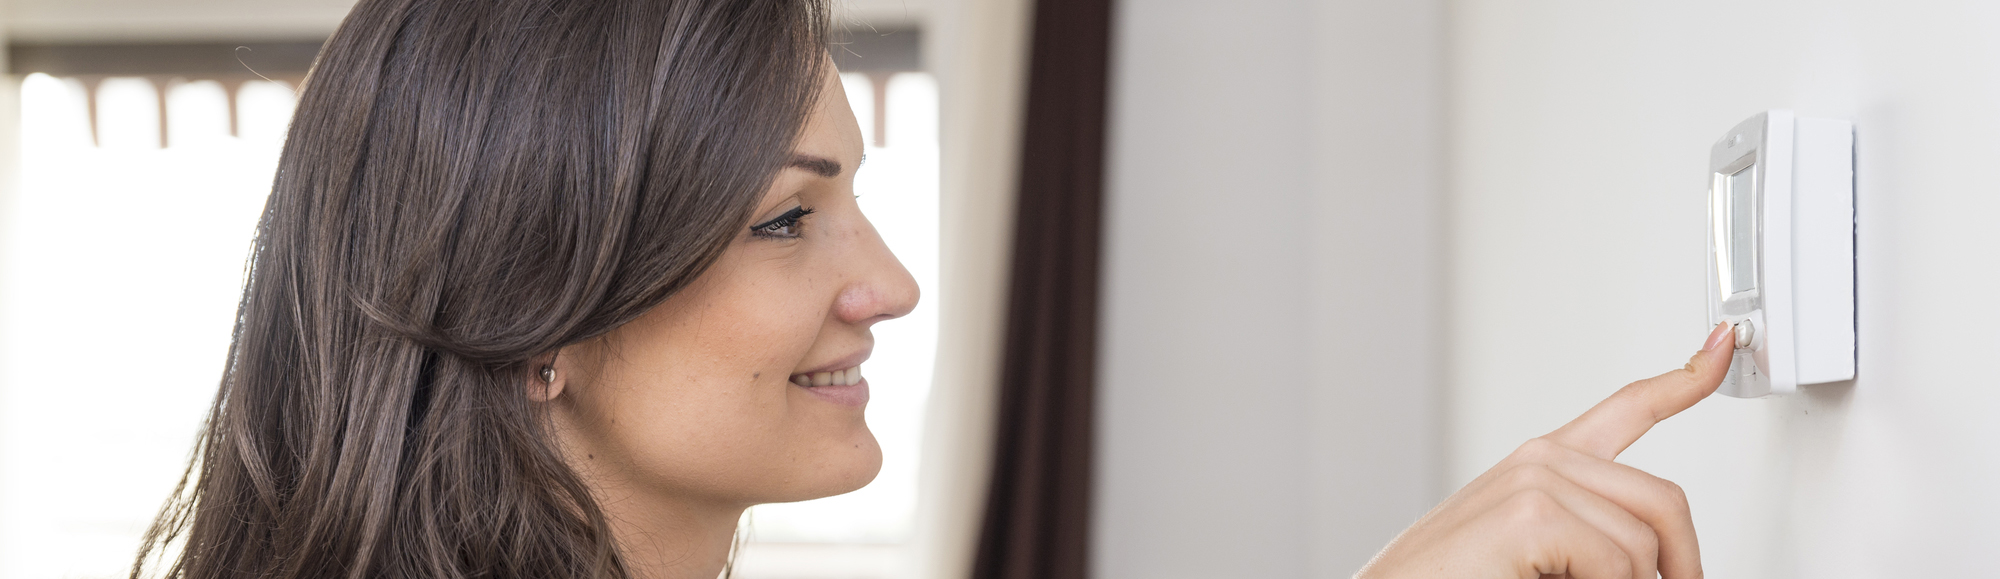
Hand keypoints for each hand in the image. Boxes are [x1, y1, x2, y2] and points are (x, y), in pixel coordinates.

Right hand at [1356, 323, 1736, 578]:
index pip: (1626, 409)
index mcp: (1544, 467)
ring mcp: (1534, 479)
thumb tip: (1654, 558)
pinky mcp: (1530, 512)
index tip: (1722, 346)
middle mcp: (1541, 460)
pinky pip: (1618, 567)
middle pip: (1663, 501)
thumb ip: (1590, 535)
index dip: (1684, 378)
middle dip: (1680, 565)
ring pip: (1644, 547)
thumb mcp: (1536, 551)